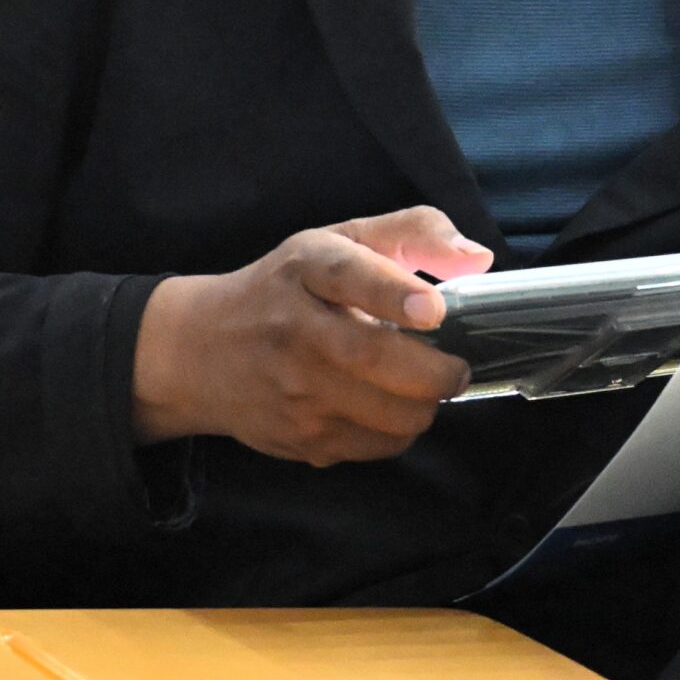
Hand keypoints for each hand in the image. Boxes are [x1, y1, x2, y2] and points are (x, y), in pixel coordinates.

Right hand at [132, 206, 492, 464]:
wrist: (201, 351)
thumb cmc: (285, 289)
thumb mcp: (339, 241)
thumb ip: (413, 233)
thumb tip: (478, 258)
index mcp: (306, 268)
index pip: (350, 276)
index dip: (396, 295)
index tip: (433, 310)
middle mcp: (294, 330)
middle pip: (377, 359)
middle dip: (437, 370)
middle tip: (456, 366)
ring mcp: (293, 392)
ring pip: (388, 414)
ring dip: (424, 405)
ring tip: (422, 386)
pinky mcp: (299, 438)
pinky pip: (375, 446)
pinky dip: (398, 431)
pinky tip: (389, 406)